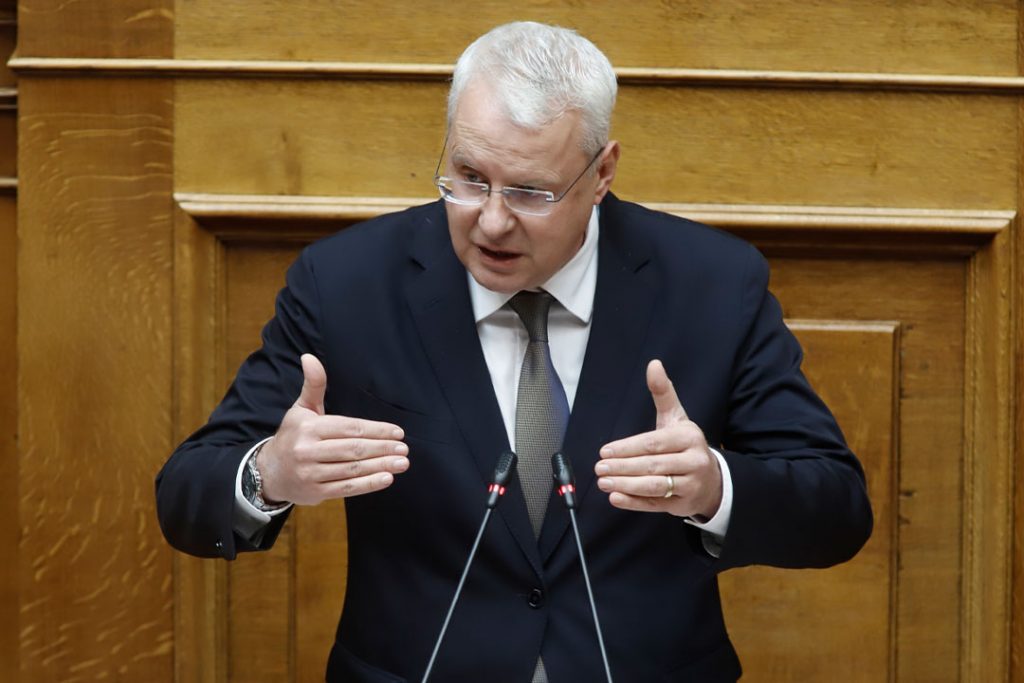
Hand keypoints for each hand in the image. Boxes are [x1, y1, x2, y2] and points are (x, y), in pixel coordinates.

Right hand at [258, 354, 409, 504]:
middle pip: (353, 449)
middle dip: (381, 448)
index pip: (349, 428)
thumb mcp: (301, 408)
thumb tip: (309, 357)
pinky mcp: (315, 493)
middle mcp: (308, 450)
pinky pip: (346, 488)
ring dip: (380, 466)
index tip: (397, 432)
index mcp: (309, 428)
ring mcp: (311, 473)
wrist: (269, 472)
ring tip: (401, 463)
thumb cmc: (293, 436)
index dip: (375, 430)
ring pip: (351, 469)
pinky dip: (368, 484)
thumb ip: (313, 384)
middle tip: (404, 449)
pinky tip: (387, 478)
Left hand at [595, 359, 721, 518]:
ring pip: (654, 487)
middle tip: (599, 467)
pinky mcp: (682, 505)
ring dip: (626, 485)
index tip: (605, 451)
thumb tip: (653, 364)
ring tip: (603, 482)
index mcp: (689, 437)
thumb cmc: (686, 444)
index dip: (627, 448)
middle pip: (652, 465)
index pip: (654, 443)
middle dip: (623, 467)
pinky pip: (655, 504)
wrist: (713, 478)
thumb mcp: (677, 417)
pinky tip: (616, 498)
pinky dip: (634, 503)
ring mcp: (690, 485)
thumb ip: (663, 392)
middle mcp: (694, 461)